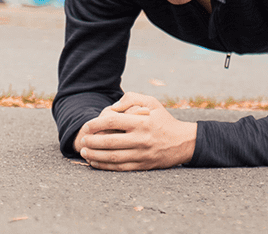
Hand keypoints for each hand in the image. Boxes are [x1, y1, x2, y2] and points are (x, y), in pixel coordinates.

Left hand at [76, 92, 196, 170]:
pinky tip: (94, 162)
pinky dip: (104, 166)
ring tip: (84, 151)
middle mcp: (141, 139)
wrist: (184, 142)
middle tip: (83, 139)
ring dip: (94, 155)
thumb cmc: (165, 121)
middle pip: (109, 141)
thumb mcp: (154, 104)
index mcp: (142, 122)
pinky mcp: (143, 165)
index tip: (87, 126)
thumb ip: (133, 99)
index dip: (96, 124)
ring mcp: (142, 154)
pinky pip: (119, 167)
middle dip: (91, 141)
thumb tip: (114, 105)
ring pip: (111, 156)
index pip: (113, 121)